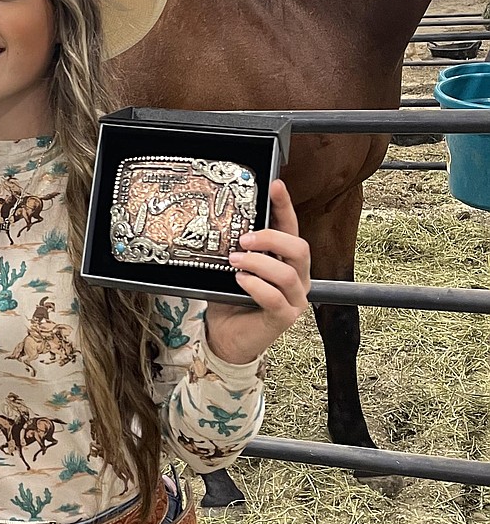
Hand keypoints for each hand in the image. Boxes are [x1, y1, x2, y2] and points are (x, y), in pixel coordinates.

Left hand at [204, 181, 310, 365]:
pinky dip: (256, 286)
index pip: (291, 228)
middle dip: (272, 238)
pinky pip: (276, 299)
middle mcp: (297, 277)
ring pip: (288, 273)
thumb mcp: (233, 267)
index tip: (276, 185)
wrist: (227, 337)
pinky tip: (240, 281)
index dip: (285, 206)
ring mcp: (294, 299)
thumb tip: (223, 223)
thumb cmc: (231, 299)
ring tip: (235, 261)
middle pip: (300, 248)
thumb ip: (237, 249)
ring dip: (259, 263)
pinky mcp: (284, 318)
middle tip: (244, 239)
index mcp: (285, 260)